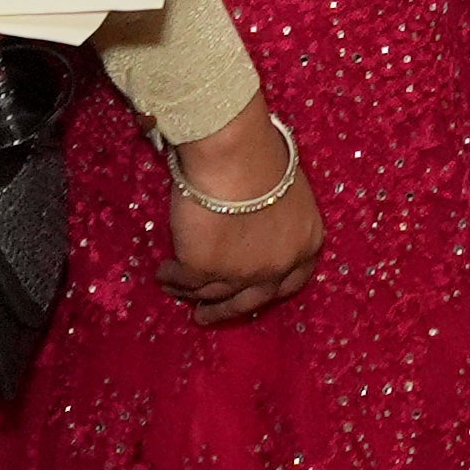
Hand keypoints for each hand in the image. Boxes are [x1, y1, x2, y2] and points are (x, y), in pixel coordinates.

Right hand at [157, 102, 323, 324]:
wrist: (234, 154)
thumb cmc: (260, 155)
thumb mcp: (284, 192)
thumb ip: (275, 217)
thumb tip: (252, 221)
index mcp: (305, 243)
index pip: (292, 281)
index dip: (269, 291)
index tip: (253, 296)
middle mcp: (278, 267)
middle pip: (251, 299)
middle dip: (227, 309)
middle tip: (207, 315)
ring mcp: (241, 273)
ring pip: (213, 292)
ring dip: (192, 295)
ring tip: (176, 293)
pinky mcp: (205, 269)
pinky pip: (185, 281)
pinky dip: (172, 280)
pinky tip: (163, 275)